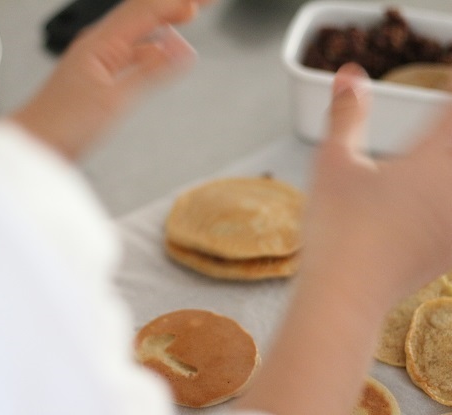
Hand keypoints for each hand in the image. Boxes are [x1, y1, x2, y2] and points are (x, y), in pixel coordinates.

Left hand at [11, 0, 212, 158]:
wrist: (33, 145)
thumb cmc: (59, 125)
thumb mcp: (113, 100)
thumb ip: (150, 74)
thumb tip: (182, 51)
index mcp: (100, 43)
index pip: (145, 10)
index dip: (176, 3)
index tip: (203, 1)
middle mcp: (96, 45)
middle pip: (141, 13)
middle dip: (172, 4)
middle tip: (201, 2)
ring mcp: (95, 60)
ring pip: (136, 31)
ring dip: (163, 21)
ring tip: (187, 15)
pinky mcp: (95, 78)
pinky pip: (129, 53)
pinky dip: (150, 48)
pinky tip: (159, 53)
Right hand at [302, 63, 451, 312]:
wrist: (347, 293)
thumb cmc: (337, 227)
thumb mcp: (333, 163)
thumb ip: (346, 114)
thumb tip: (349, 73)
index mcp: (434, 158)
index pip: (451, 113)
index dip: (445, 97)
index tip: (438, 89)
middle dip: (444, 134)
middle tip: (431, 135)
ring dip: (443, 165)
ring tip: (431, 164)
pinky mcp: (451, 249)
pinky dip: (442, 200)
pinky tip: (433, 203)